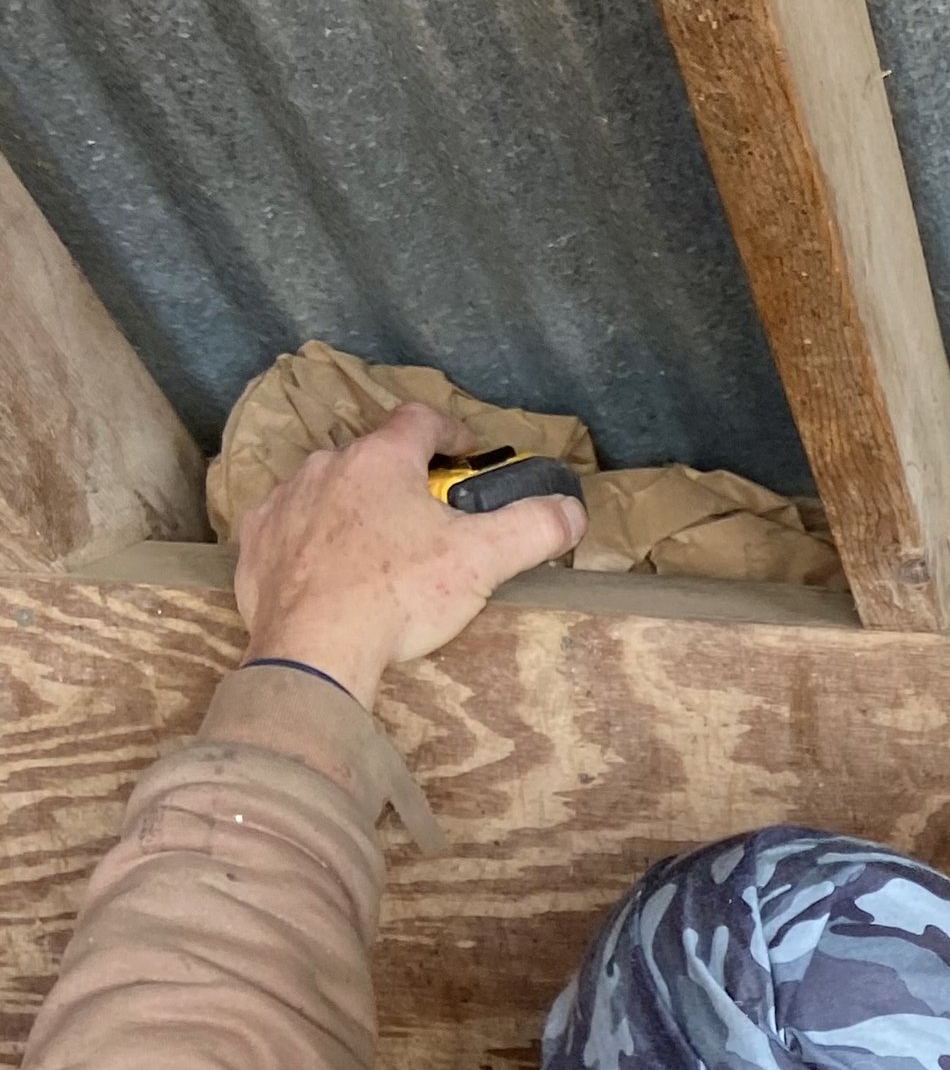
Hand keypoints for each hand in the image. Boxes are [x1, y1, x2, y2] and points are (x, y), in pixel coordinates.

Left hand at [233, 404, 586, 708]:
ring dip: (352, 507)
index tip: (466, 451)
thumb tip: (572, 512)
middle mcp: (327, 466)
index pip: (420, 420)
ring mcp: (286, 501)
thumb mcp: (481, 561)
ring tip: (375, 548)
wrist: (313, 649)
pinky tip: (327, 570)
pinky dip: (311, 539)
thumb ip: (533, 529)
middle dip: (400, 479)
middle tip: (425, 518)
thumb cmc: (398, 596)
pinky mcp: (257, 541)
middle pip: (373, 458)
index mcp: (382, 459)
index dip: (450, 431)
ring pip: (327, 489)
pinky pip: (289, 526)